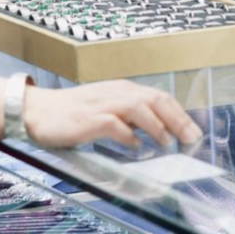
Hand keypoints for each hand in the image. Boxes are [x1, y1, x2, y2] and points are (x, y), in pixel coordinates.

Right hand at [24, 80, 202, 148]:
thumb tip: (155, 128)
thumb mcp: (108, 108)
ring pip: (138, 107)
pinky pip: (113, 123)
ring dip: (156, 125)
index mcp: (123, 89)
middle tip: (191, 138)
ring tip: (167, 142)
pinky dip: (127, 134)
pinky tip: (135, 146)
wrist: (40, 110)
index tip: (194, 131)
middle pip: (154, 99)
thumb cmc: (75, 112)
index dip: (180, 113)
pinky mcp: (88, 118)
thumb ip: (130, 115)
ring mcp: (102, 104)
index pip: (159, 96)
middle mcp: (116, 92)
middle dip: (177, 118)